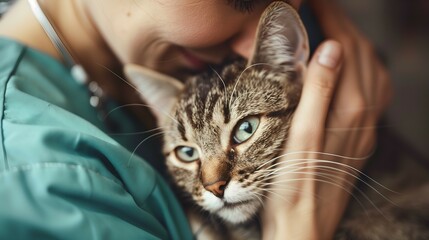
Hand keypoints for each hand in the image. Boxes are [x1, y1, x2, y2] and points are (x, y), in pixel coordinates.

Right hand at [260, 0, 391, 238]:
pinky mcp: (359, 138)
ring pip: (372, 72)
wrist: (303, 227)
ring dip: (357, 44)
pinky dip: (368, 71)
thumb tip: (330, 49)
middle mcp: (362, 115)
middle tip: (322, 6)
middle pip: (362, 55)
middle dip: (344, 24)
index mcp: (347, 109)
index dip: (332, 18)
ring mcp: (364, 127)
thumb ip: (317, 93)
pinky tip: (355, 71)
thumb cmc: (291, 187)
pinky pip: (375, 95)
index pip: (344, 48)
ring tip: (336, 28)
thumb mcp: (298, 138)